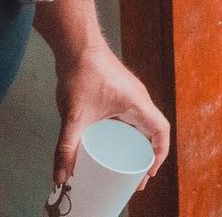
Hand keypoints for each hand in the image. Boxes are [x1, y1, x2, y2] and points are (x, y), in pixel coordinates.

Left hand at [53, 44, 171, 189]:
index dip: (159, 154)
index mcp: (137, 104)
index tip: (148, 173)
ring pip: (140, 125)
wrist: (77, 44)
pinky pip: (129, 118)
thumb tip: (60, 178)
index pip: (161, 132)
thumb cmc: (82, 72)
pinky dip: (125, 134)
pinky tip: (110, 143)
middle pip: (151, 132)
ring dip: (135, 145)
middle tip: (134, 178)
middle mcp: (138, 99)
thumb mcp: (74, 116)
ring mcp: (129, 94)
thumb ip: (66, 147)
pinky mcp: (119, 92)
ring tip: (123, 165)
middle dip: (145, 157)